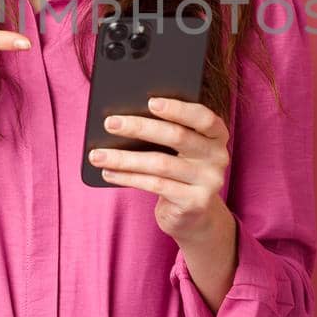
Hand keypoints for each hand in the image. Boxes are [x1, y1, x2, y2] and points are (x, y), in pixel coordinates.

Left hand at [87, 96, 231, 243]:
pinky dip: (128, 178)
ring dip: (124, 158)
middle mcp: (218, 156)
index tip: (150, 102)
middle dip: (139, 128)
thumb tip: (125, 117)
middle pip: (177, 136)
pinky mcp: (194, 202)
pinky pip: (155, 185)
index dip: (178, 109)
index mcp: (217, 135)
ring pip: (160, 163)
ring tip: (97, 155)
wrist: (192, 215)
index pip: (203, 117)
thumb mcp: (179, 149)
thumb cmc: (178, 171)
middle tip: (110, 123)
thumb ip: (166, 131)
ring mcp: (209, 181)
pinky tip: (109, 172)